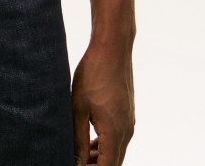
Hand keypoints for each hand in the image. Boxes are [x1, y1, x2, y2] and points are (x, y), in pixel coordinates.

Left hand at [71, 41, 134, 165]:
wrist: (113, 49)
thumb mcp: (78, 107)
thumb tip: (77, 161)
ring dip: (100, 157)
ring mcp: (129, 122)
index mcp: (115, 133)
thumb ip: (79, 138)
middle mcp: (126, 131)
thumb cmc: (93, 75)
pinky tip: (90, 140)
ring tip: (79, 155)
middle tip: (76, 162)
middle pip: (114, 162)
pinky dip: (105, 144)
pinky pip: (118, 137)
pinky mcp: (127, 114)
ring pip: (116, 150)